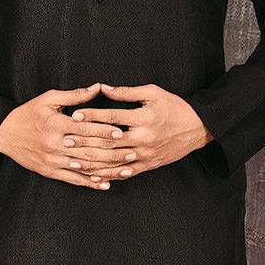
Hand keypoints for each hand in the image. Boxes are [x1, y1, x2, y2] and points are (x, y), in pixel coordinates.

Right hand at [0, 81, 133, 188]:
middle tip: (132, 152)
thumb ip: (75, 95)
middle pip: (88, 149)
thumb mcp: (49, 99)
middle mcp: (55, 144)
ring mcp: (53, 160)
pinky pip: (73, 179)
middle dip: (112, 152)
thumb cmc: (28, 113)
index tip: (121, 131)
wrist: (4, 133)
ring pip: (84, 167)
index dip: (104, 130)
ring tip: (125, 169)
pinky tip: (105, 184)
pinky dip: (90, 183)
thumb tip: (98, 87)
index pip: (85, 128)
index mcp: (56, 124)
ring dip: (106, 169)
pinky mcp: (50, 171)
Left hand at [63, 81, 212, 181]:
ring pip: (115, 161)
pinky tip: (94, 176)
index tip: (75, 115)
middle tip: (66, 140)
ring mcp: (146, 154)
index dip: (92, 115)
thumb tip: (104, 88)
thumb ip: (127, 92)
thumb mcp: (153, 93)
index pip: (113, 117)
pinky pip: (125, 173)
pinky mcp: (148, 165)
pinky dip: (109, 176)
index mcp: (144, 118)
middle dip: (86, 141)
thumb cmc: (174, 107)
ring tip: (74, 160)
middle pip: (109, 141)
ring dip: (93, 161)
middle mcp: (144, 138)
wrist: (198, 128)